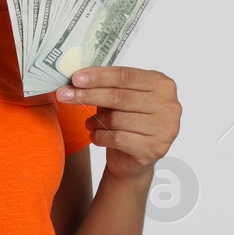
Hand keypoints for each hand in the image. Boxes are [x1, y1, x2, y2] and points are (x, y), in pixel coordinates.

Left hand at [56, 66, 179, 182]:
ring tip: (89, 123)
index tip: (75, 78)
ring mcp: (165, 128)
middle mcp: (169, 105)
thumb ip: (107, 85)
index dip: (98, 76)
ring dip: (94, 121)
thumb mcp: (120, 97)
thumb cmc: (126, 120)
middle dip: (87, 95)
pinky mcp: (155, 148)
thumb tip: (77, 77)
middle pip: (119, 97)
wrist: (133, 158)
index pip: (125, 76)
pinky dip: (100, 137)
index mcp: (162, 84)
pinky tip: (95, 136)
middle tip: (64, 95)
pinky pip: (117, 138)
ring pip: (117, 119)